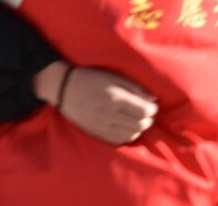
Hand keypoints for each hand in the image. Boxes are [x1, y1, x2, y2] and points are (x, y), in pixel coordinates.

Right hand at [33, 62, 156, 144]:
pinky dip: (127, 136)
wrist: (64, 89)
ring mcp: (102, 125)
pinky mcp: (97, 133)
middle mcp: (109, 113)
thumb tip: (153, 101)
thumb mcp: (113, 76)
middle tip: (145, 113)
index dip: (152, 109)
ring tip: (136, 120)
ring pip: (131, 135)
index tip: (151, 106)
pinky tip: (125, 127)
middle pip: (140, 124)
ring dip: (138, 128)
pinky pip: (119, 141)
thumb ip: (134, 88)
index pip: (143, 111)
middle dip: (147, 119)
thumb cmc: (90, 78)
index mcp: (115, 97)